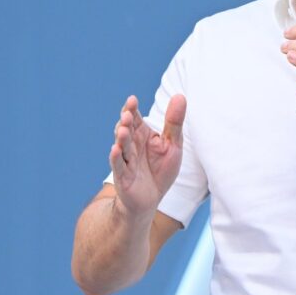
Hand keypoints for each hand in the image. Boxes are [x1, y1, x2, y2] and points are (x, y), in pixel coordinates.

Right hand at [108, 93, 185, 219]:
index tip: (132, 99)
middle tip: (127, 114)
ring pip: (122, 146)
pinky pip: (118, 166)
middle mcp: (131, 145)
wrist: (150, 199)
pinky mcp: (123, 177)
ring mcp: (125, 160)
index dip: (131, 109)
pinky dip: (116, 158)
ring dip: (121, 138)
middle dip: (125, 122)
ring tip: (123, 129)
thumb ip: (174, 122)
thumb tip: (180, 95)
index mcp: (142, 135)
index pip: (134, 118)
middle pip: (126, 130)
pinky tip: (115, 149)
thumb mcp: (172, 144)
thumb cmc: (160, 170)